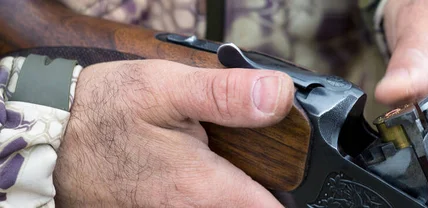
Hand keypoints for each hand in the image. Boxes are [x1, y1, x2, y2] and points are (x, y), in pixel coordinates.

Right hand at [53, 60, 293, 206]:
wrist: (54, 136)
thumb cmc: (105, 111)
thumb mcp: (166, 89)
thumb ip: (226, 95)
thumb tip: (279, 96)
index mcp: (202, 187)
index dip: (293, 193)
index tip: (302, 180)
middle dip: (263, 190)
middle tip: (264, 163)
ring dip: (235, 192)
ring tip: (228, 163)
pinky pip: (198, 207)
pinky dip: (211, 193)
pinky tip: (197, 168)